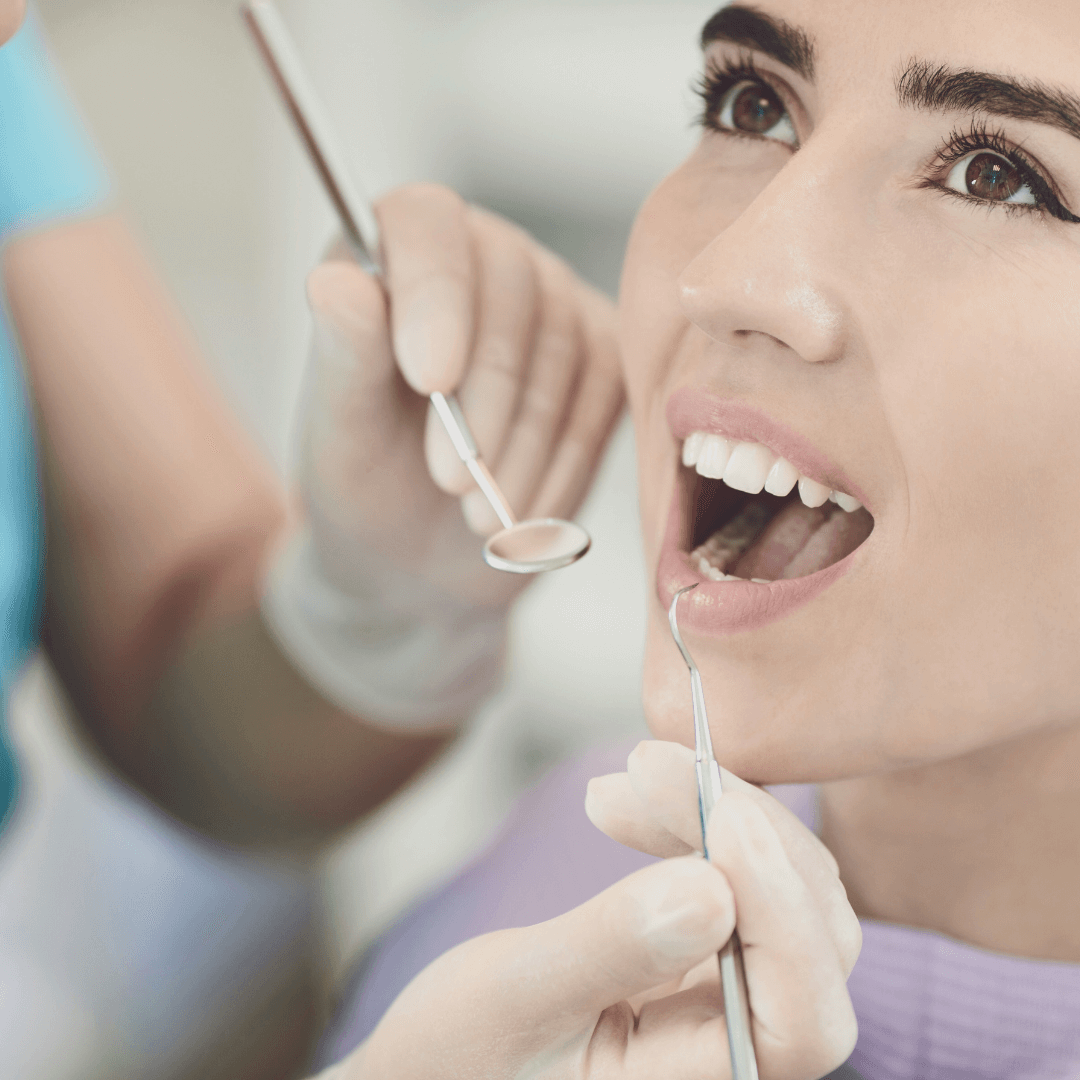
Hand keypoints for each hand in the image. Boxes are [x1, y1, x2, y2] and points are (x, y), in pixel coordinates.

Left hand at [303, 183, 622, 610]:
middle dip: (487, 394)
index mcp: (396, 256)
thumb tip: (337, 281)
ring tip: (480, 514)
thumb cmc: (368, 480)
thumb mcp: (342, 430)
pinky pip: (605, 394)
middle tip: (449, 480)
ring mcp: (550, 306)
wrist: (421, 555)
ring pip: (564, 346)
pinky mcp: (598, 360)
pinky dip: (564, 464)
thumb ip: (342, 353)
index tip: (431, 379)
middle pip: (514, 283)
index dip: (436, 292)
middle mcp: (481, 262)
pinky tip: (523, 509)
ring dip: (524, 442)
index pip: (428, 222)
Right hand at [319, 742, 858, 1079]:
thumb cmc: (455, 1054)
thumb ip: (611, 950)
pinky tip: (634, 800)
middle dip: (743, 832)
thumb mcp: (514, 999)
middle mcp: (731, 1048)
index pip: (802, 1018)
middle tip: (650, 766)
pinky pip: (741, 877)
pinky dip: (699, 823)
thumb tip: (714, 888)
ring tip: (630, 775)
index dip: (783, 912)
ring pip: (784, 893)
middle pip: (811, 937)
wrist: (433, 1059)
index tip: (724, 816)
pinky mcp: (702, 956)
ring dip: (719, 814)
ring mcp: (723, 1000)